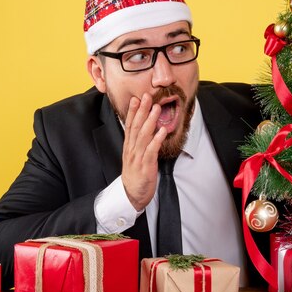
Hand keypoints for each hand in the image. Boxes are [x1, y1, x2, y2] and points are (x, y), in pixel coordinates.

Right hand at [121, 93, 167, 210]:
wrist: (131, 195)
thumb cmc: (135, 175)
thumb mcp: (134, 157)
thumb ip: (138, 143)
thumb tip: (144, 130)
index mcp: (129, 147)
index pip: (130, 125)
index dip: (133, 111)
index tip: (137, 98)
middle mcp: (132, 150)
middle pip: (136, 127)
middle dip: (141, 111)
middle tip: (146, 96)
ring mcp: (138, 158)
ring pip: (143, 136)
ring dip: (150, 121)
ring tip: (156, 108)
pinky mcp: (145, 166)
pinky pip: (151, 151)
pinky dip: (156, 140)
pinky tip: (162, 130)